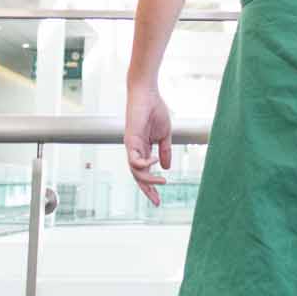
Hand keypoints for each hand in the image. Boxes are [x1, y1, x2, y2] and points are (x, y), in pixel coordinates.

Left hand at [125, 82, 172, 207]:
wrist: (147, 93)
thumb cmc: (155, 110)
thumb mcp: (164, 135)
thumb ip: (165, 151)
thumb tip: (166, 168)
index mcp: (142, 149)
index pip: (144, 172)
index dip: (151, 186)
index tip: (159, 200)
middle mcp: (134, 150)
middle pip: (138, 176)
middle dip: (147, 190)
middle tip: (157, 202)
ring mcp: (131, 146)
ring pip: (135, 171)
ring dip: (148, 179)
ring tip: (163, 181)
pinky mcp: (130, 139)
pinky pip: (134, 159)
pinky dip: (145, 163)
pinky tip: (155, 161)